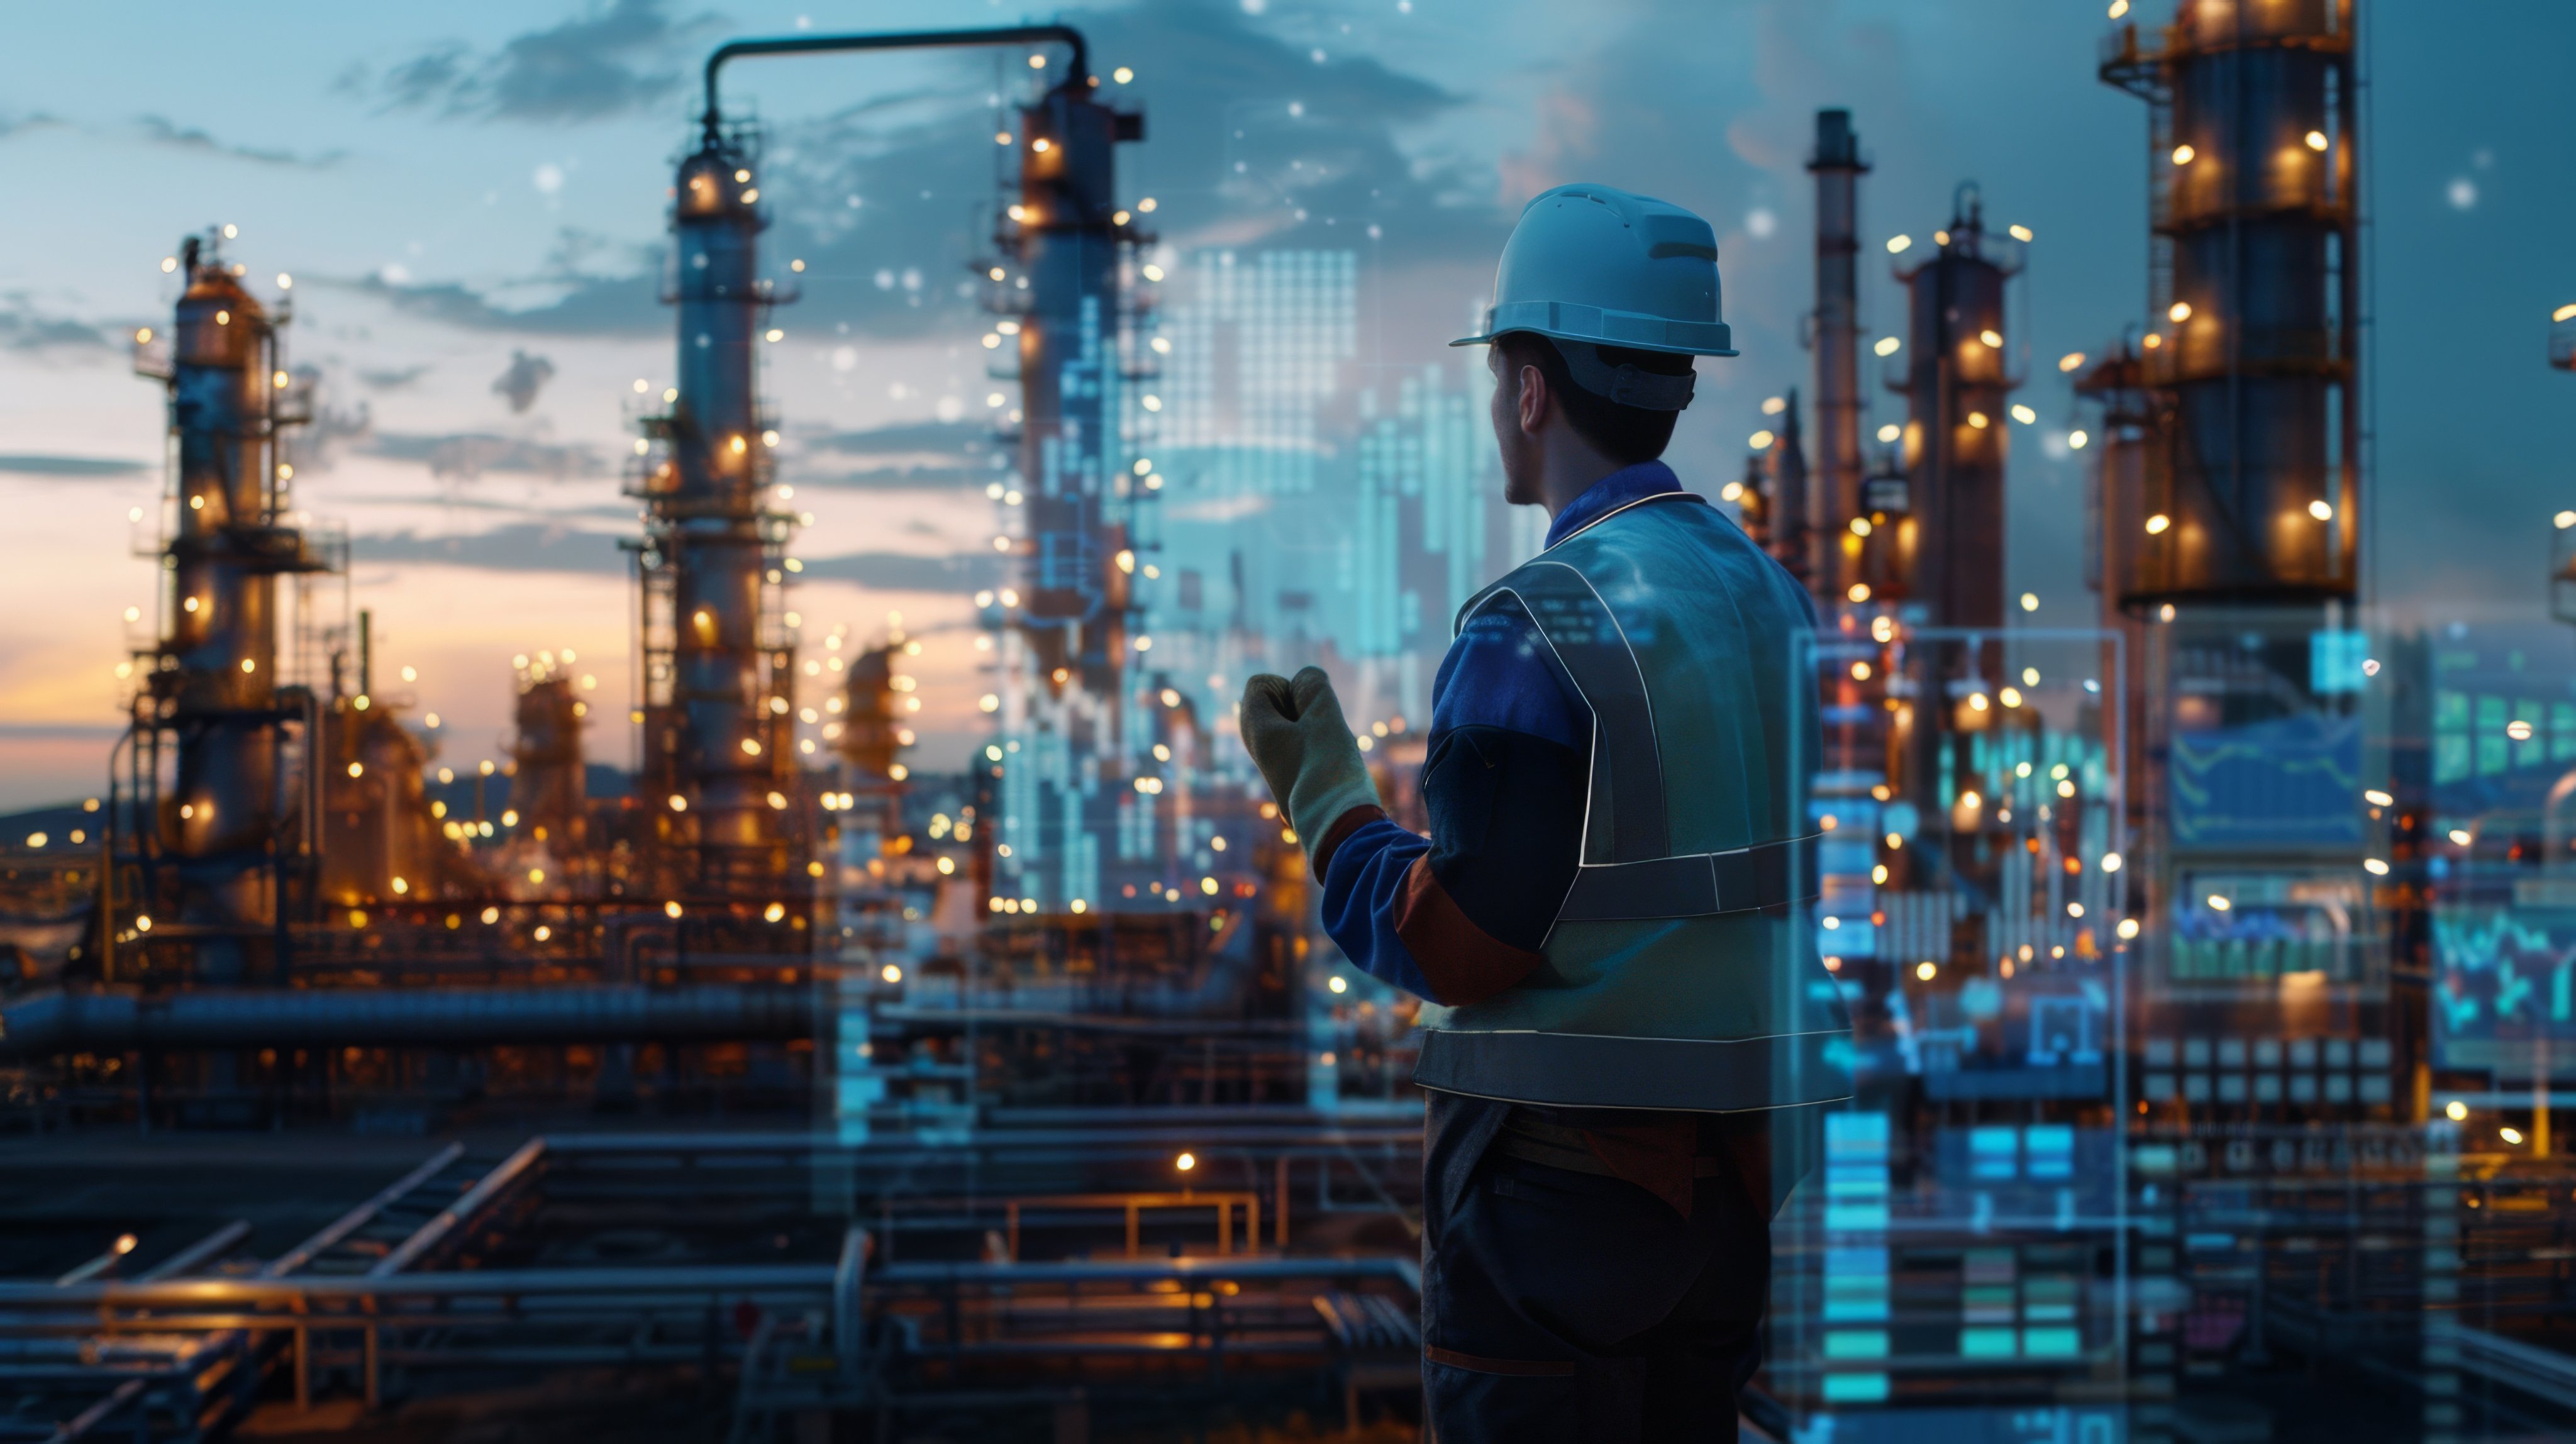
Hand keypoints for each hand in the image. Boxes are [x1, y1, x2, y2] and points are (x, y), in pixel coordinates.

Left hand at [1239, 666, 1381, 851]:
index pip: (1259, 683)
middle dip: (1304, 707)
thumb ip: (1313, 685)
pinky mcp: (1294, 776)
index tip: (1304, 716)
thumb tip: (1305, 681)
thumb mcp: (1324, 714)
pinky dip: (1321, 746)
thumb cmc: (1328, 768)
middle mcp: (1258, 746)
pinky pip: (1306, 745)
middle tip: (1318, 733)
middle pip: (1278, 702)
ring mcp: (1276, 763)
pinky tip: (1332, 766)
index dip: (1288, 687)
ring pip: (1297, 724)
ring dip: (1317, 727)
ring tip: (1327, 752)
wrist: (1338, 827)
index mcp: (1254, 730)